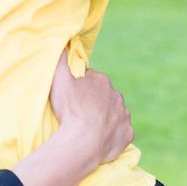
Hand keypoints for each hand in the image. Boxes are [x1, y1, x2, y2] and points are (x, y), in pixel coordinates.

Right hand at [49, 51, 132, 165]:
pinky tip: (99, 137)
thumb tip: (61, 43)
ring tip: (87, 126)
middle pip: (103, 96)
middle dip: (93, 101)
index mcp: (102, 81)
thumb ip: (60, 60)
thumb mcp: (59, 80)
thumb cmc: (71, 110)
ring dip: (103, 116)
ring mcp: (124, 115)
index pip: (90, 79)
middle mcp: (117, 95)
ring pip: (113, 112)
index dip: (79, 87)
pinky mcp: (127, 133)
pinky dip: (112, 133)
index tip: (70, 97)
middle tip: (77, 112)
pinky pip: (120, 131)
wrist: (84, 142)